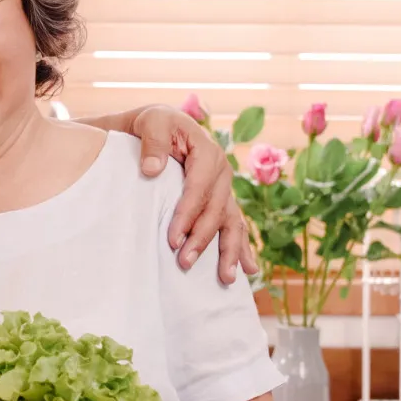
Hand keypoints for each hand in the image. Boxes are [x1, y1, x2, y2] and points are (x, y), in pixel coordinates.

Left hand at [128, 105, 255, 282]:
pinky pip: (234, 225)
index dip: (187, 215)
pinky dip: (241, 247)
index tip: (172, 239)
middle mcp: (223, 172)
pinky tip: (248, 269)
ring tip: (228, 278)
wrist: (160, 126)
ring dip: (230, 251)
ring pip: (232, 222)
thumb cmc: (155, 124)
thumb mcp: (152, 122)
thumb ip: (153, 142)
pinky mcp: (221, 200)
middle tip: (184, 262)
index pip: (199, 188)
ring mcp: (224, 188)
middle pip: (216, 210)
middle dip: (202, 239)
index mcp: (208, 153)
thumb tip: (153, 169)